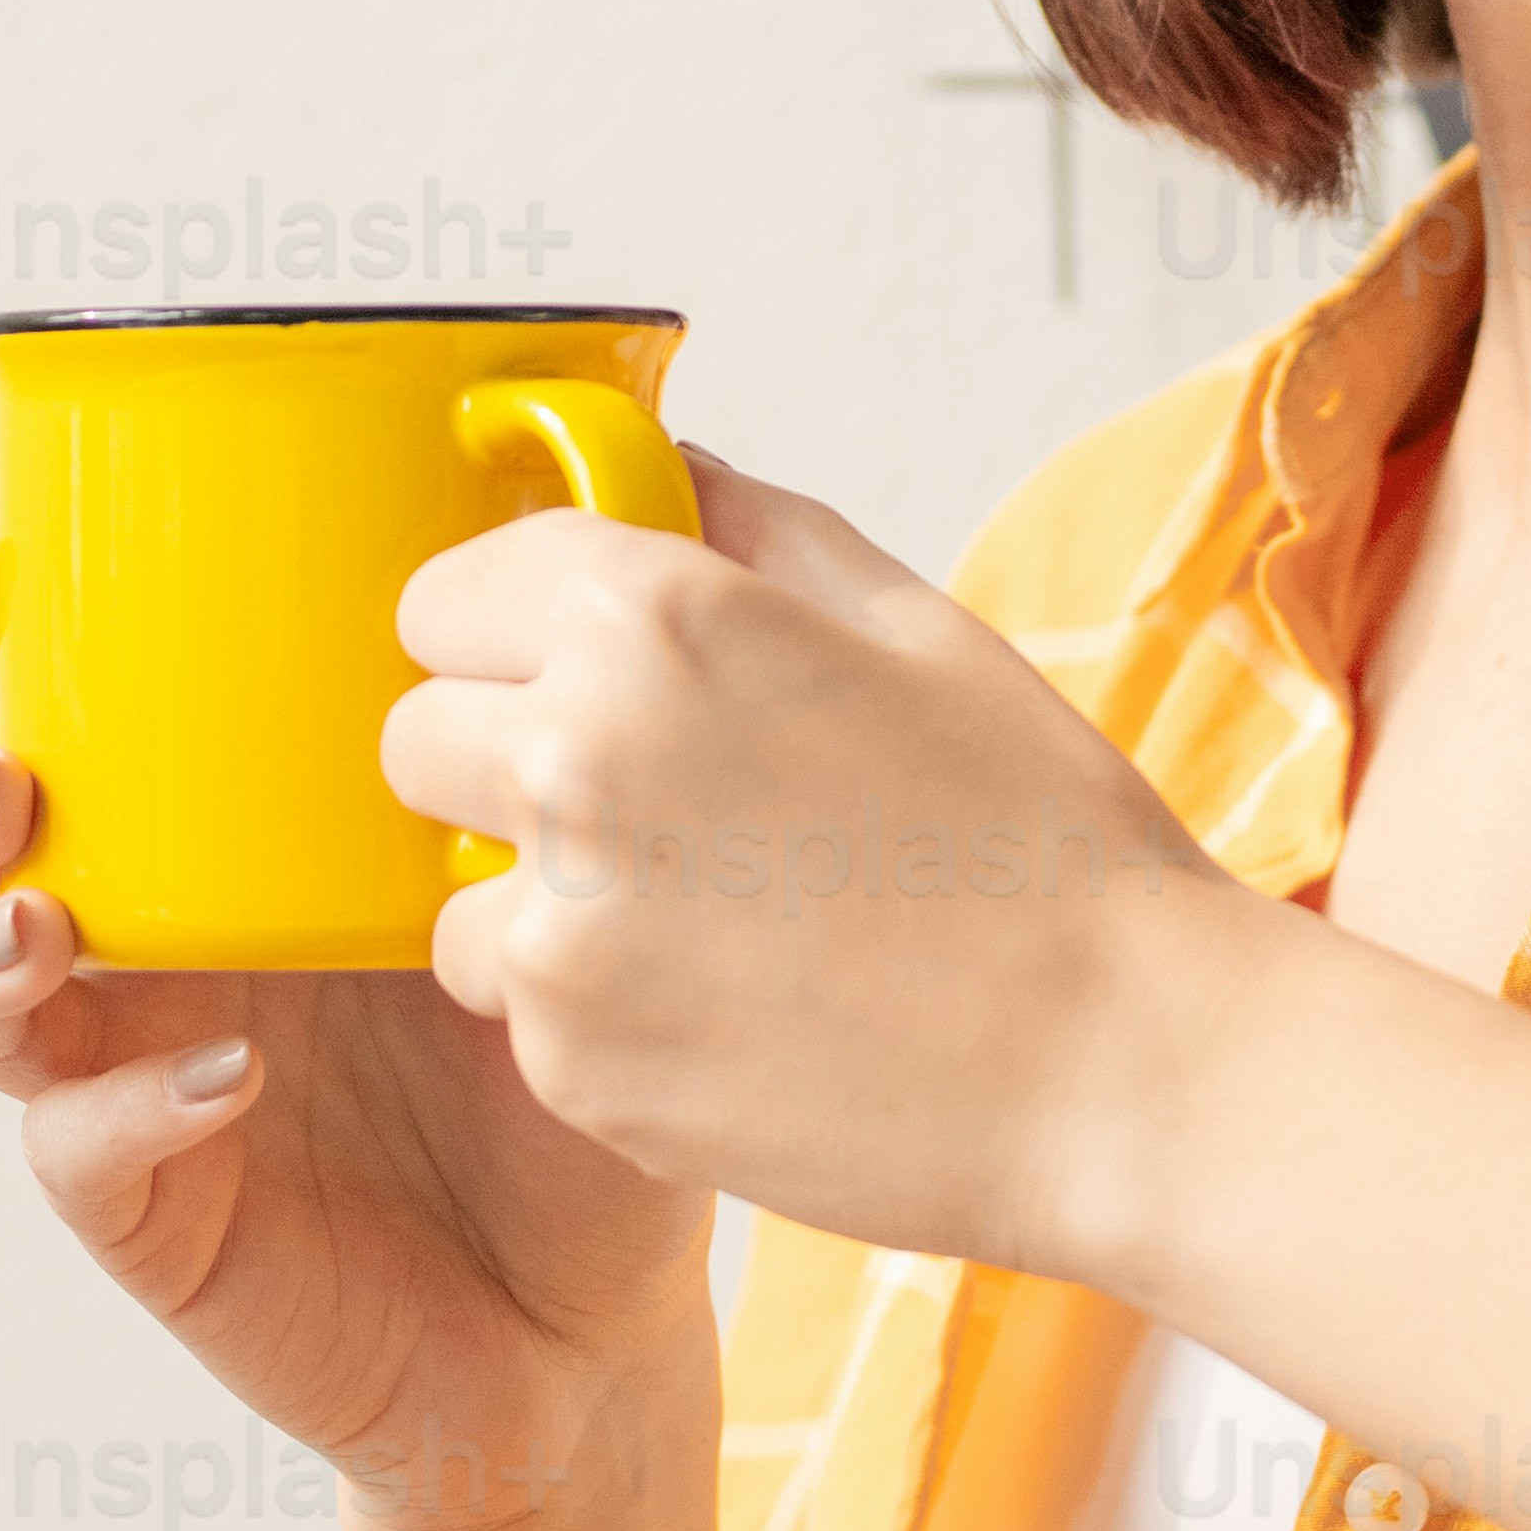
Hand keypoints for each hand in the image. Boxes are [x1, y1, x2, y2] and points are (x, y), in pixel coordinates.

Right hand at [0, 540, 716, 1530]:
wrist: (591, 1321)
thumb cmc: (573, 1066)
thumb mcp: (570, 874)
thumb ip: (570, 722)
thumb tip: (650, 478)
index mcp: (221, 832)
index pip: (74, 706)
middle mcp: (150, 943)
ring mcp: (132, 1074)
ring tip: (39, 924)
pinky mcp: (158, 1210)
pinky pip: (82, 1152)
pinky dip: (125, 1107)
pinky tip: (223, 1078)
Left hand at [377, 446, 1246, 1277]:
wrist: (1116, 1062)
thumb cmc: (1036, 839)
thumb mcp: (909, 619)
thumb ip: (748, 525)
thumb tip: (653, 468)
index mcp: (653, 620)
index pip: (445, 592)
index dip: (512, 630)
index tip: (571, 669)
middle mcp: (576, 757)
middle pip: (415, 736)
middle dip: (499, 759)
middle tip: (642, 803)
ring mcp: (561, 923)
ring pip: (450, 888)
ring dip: (533, 897)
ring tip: (700, 916)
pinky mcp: (570, 1062)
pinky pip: (516, 1011)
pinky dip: (592, 1010)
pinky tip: (727, 1003)